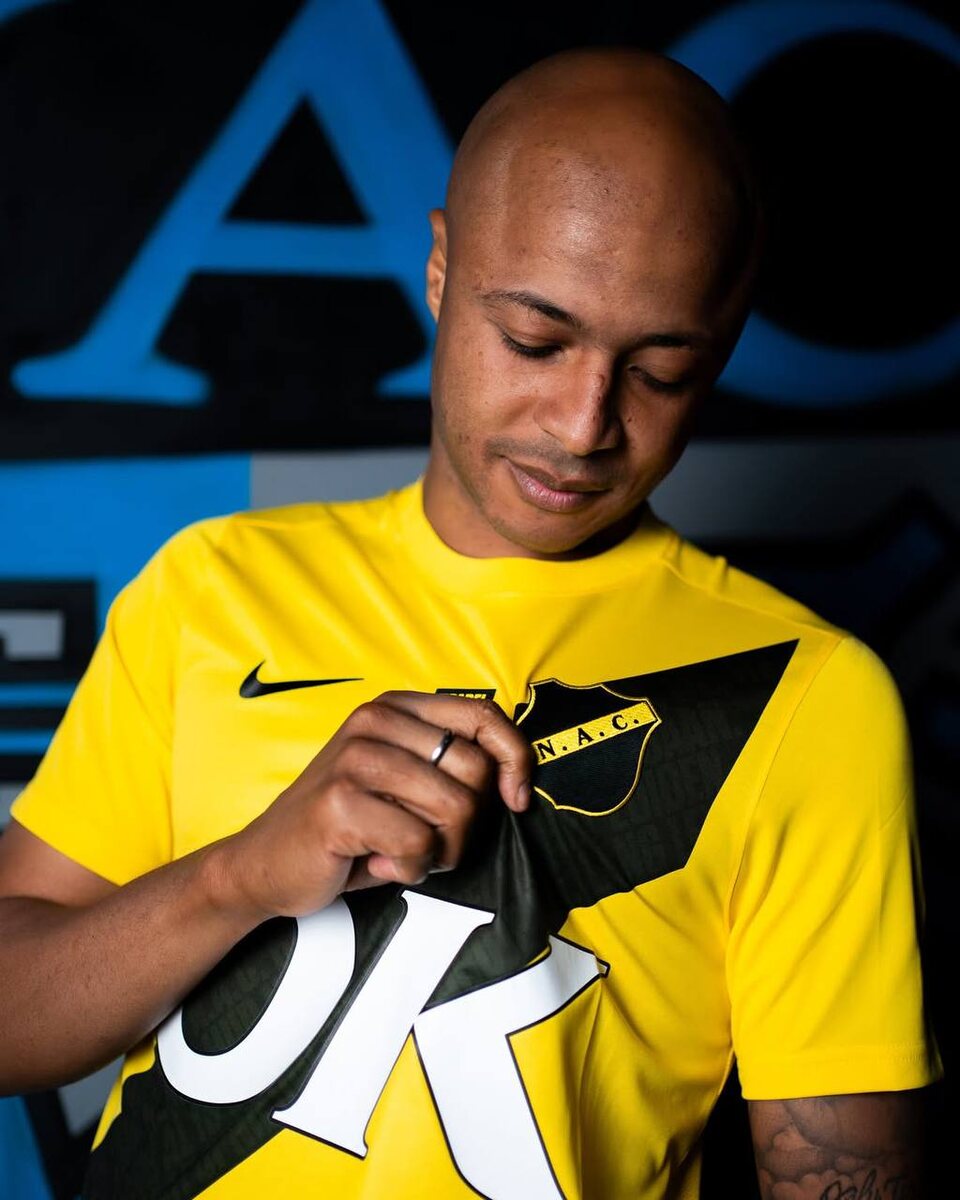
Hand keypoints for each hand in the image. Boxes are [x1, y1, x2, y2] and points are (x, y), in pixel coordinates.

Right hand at [213, 692, 532, 920]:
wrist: (264, 864)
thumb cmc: (346, 827)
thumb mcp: (401, 782)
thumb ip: (447, 767)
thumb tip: (516, 782)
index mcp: (393, 708)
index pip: (483, 714)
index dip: (516, 758)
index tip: (517, 800)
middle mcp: (373, 721)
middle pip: (476, 772)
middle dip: (466, 826)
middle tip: (425, 842)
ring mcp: (354, 759)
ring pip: (456, 810)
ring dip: (439, 852)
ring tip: (400, 854)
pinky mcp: (340, 803)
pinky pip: (418, 844)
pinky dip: (408, 871)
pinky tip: (377, 864)